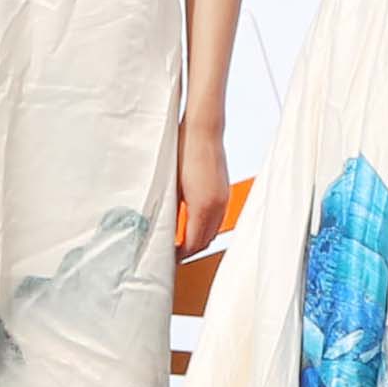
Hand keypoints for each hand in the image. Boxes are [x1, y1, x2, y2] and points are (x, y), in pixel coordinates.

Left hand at [172, 118, 231, 256]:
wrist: (203, 130)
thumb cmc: (184, 151)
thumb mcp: (170, 185)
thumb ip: (170, 212)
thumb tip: (163, 230)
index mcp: (203, 207)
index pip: (194, 244)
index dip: (180, 254)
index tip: (168, 257)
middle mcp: (218, 205)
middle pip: (205, 240)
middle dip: (190, 249)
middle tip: (171, 251)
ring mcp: (224, 198)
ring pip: (213, 230)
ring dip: (198, 237)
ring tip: (180, 238)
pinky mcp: (224, 190)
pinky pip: (217, 217)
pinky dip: (205, 224)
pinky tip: (192, 220)